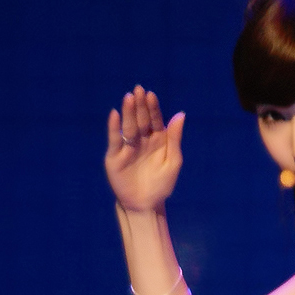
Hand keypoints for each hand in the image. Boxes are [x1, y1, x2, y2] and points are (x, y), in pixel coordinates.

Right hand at [105, 85, 185, 212]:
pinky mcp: (115, 157)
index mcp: (158, 140)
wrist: (145, 205)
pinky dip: (114, 128)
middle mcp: (142, 140)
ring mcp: (128, 147)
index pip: (154, 119)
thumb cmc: (161, 184)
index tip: (151, 95)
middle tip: (137, 90)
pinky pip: (115, 140)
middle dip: (139, 105)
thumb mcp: (173, 162)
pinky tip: (114, 115)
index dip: (152, 107)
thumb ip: (175, 139)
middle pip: (141, 120)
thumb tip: (180, 114)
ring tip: (128, 98)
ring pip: (128, 127)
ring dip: (128, 112)